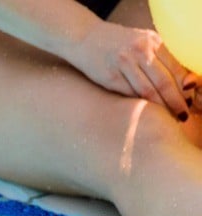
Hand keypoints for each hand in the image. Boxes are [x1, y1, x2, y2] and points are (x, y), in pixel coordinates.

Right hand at [73, 21, 195, 119]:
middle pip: (164, 81)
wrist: (86, 38)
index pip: (175, 68)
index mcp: (152, 41)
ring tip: (168, 117)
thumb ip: (159, 57)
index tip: (189, 100)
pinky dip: (140, 104)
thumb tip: (181, 82)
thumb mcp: (142, 42)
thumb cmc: (118, 44)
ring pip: (147, 90)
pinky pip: (129, 94)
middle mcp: (139, 51)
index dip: (184, 87)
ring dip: (160, 106)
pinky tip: (147, 112)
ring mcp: (123, 63)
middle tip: (182, 115)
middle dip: (176, 101)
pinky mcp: (110, 77)